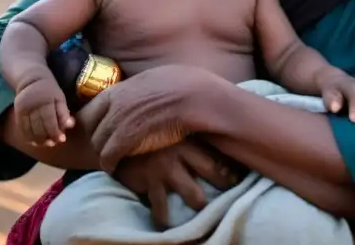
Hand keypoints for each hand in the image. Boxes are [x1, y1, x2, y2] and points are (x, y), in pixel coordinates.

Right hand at [13, 77, 74, 146]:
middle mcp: (32, 104)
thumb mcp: (60, 98)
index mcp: (45, 99)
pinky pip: (22, 129)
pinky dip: (28, 137)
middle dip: (47, 137)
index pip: (49, 119)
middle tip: (53, 143)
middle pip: (38, 126)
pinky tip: (35, 141)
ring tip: (46, 143)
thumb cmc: (50, 91)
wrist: (31, 79)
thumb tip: (70, 126)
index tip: (61, 139)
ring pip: (29, 130)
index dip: (55, 131)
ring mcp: (22, 109)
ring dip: (38, 139)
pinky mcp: (17, 113)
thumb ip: (64, 113)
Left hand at [79, 64, 218, 172]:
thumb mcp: (157, 79)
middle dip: (97, 138)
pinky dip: (109, 164)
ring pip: (98, 142)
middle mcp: (116, 101)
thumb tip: (142, 92)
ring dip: (103, 153)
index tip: (100, 130)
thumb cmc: (186, 87)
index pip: (94, 105)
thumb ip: (143, 88)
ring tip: (111, 161)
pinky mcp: (127, 137)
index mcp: (122, 86)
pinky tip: (115, 169)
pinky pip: (108, 155)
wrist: (197, 96)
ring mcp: (120, 118)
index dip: (95, 121)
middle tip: (105, 149)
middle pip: (92, 125)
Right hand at [114, 140, 245, 228]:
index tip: (239, 178)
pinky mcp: (149, 182)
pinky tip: (167, 224)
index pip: (218, 153)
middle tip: (229, 194)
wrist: (115, 136)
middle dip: (224, 186)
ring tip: (203, 211)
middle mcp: (181, 153)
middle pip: (214, 173)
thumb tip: (216, 140)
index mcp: (189, 138)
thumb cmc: (149, 134)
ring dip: (200, 205)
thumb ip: (188, 135)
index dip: (232, 169)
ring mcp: (165, 169)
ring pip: (194, 195)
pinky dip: (165, 219)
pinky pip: (161, 209)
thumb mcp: (169, 129)